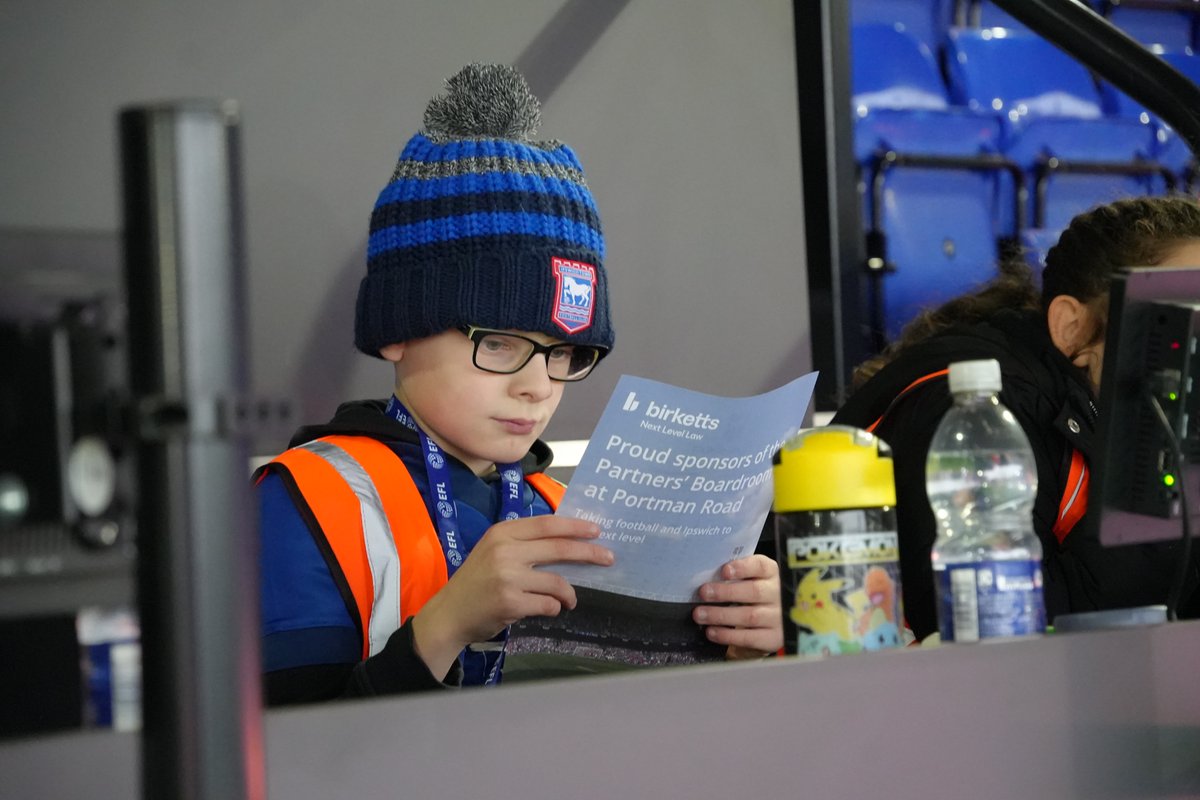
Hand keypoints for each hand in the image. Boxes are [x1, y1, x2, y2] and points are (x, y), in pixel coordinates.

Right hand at [411, 515, 613, 677]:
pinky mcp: (510, 602)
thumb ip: (523, 544)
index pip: (547, 524)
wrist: (449, 614)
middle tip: (608, 558)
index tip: (596, 530)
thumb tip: (568, 542)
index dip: (575, 526)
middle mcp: (505, 550)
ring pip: (557, 582)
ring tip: (569, 601)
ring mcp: (507, 576)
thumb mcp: (494, 551)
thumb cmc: (476, 582)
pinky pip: (548, 604)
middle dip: (589, 553)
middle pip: (559, 548)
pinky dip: (554, 608)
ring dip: (569, 594)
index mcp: (502, 533)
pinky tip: (548, 609)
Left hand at [693, 554, 782, 659]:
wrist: (778, 621)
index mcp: (772, 574)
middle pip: (754, 592)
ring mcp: (779, 618)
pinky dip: (727, 635)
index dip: (743, 567)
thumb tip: (708, 578)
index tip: (724, 570)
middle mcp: (779, 595)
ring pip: (750, 616)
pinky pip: (749, 637)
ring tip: (700, 614)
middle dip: (725, 592)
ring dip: (721, 615)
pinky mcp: (774, 639)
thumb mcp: (753, 579)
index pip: (761, 566)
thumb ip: (736, 576)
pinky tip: (712, 631)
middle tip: (703, 593)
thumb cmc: (757, 595)